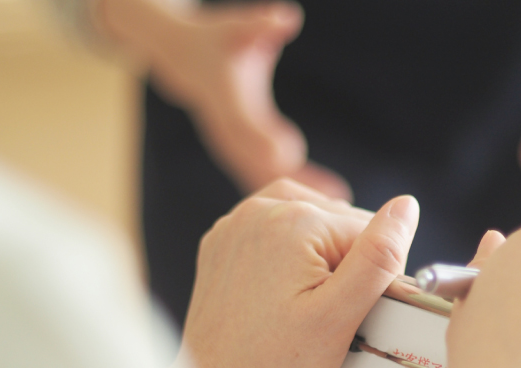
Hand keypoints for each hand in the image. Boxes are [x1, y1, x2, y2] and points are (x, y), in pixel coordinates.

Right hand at [98, 0, 350, 198]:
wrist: (185, 59)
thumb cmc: (220, 38)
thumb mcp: (237, 26)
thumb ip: (261, 23)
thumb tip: (288, 17)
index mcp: (225, 97)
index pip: (244, 121)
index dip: (264, 138)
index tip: (290, 155)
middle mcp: (226, 126)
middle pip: (258, 158)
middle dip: (293, 175)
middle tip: (329, 193)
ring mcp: (230, 143)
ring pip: (262, 172)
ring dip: (298, 186)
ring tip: (335, 196)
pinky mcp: (238, 151)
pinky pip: (263, 173)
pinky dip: (290, 186)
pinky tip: (321, 197)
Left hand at [179, 179, 417, 367]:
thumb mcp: (340, 317)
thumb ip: (378, 257)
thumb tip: (406, 207)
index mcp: (293, 222)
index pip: (370, 232)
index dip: (373, 277)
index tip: (350, 315)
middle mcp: (258, 212)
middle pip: (339, 223)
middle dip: (345, 265)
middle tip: (325, 315)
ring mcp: (235, 228)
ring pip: (310, 223)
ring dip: (322, 255)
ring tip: (310, 301)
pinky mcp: (223, 247)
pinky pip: (275, 231)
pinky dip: (291, 253)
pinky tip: (289, 290)